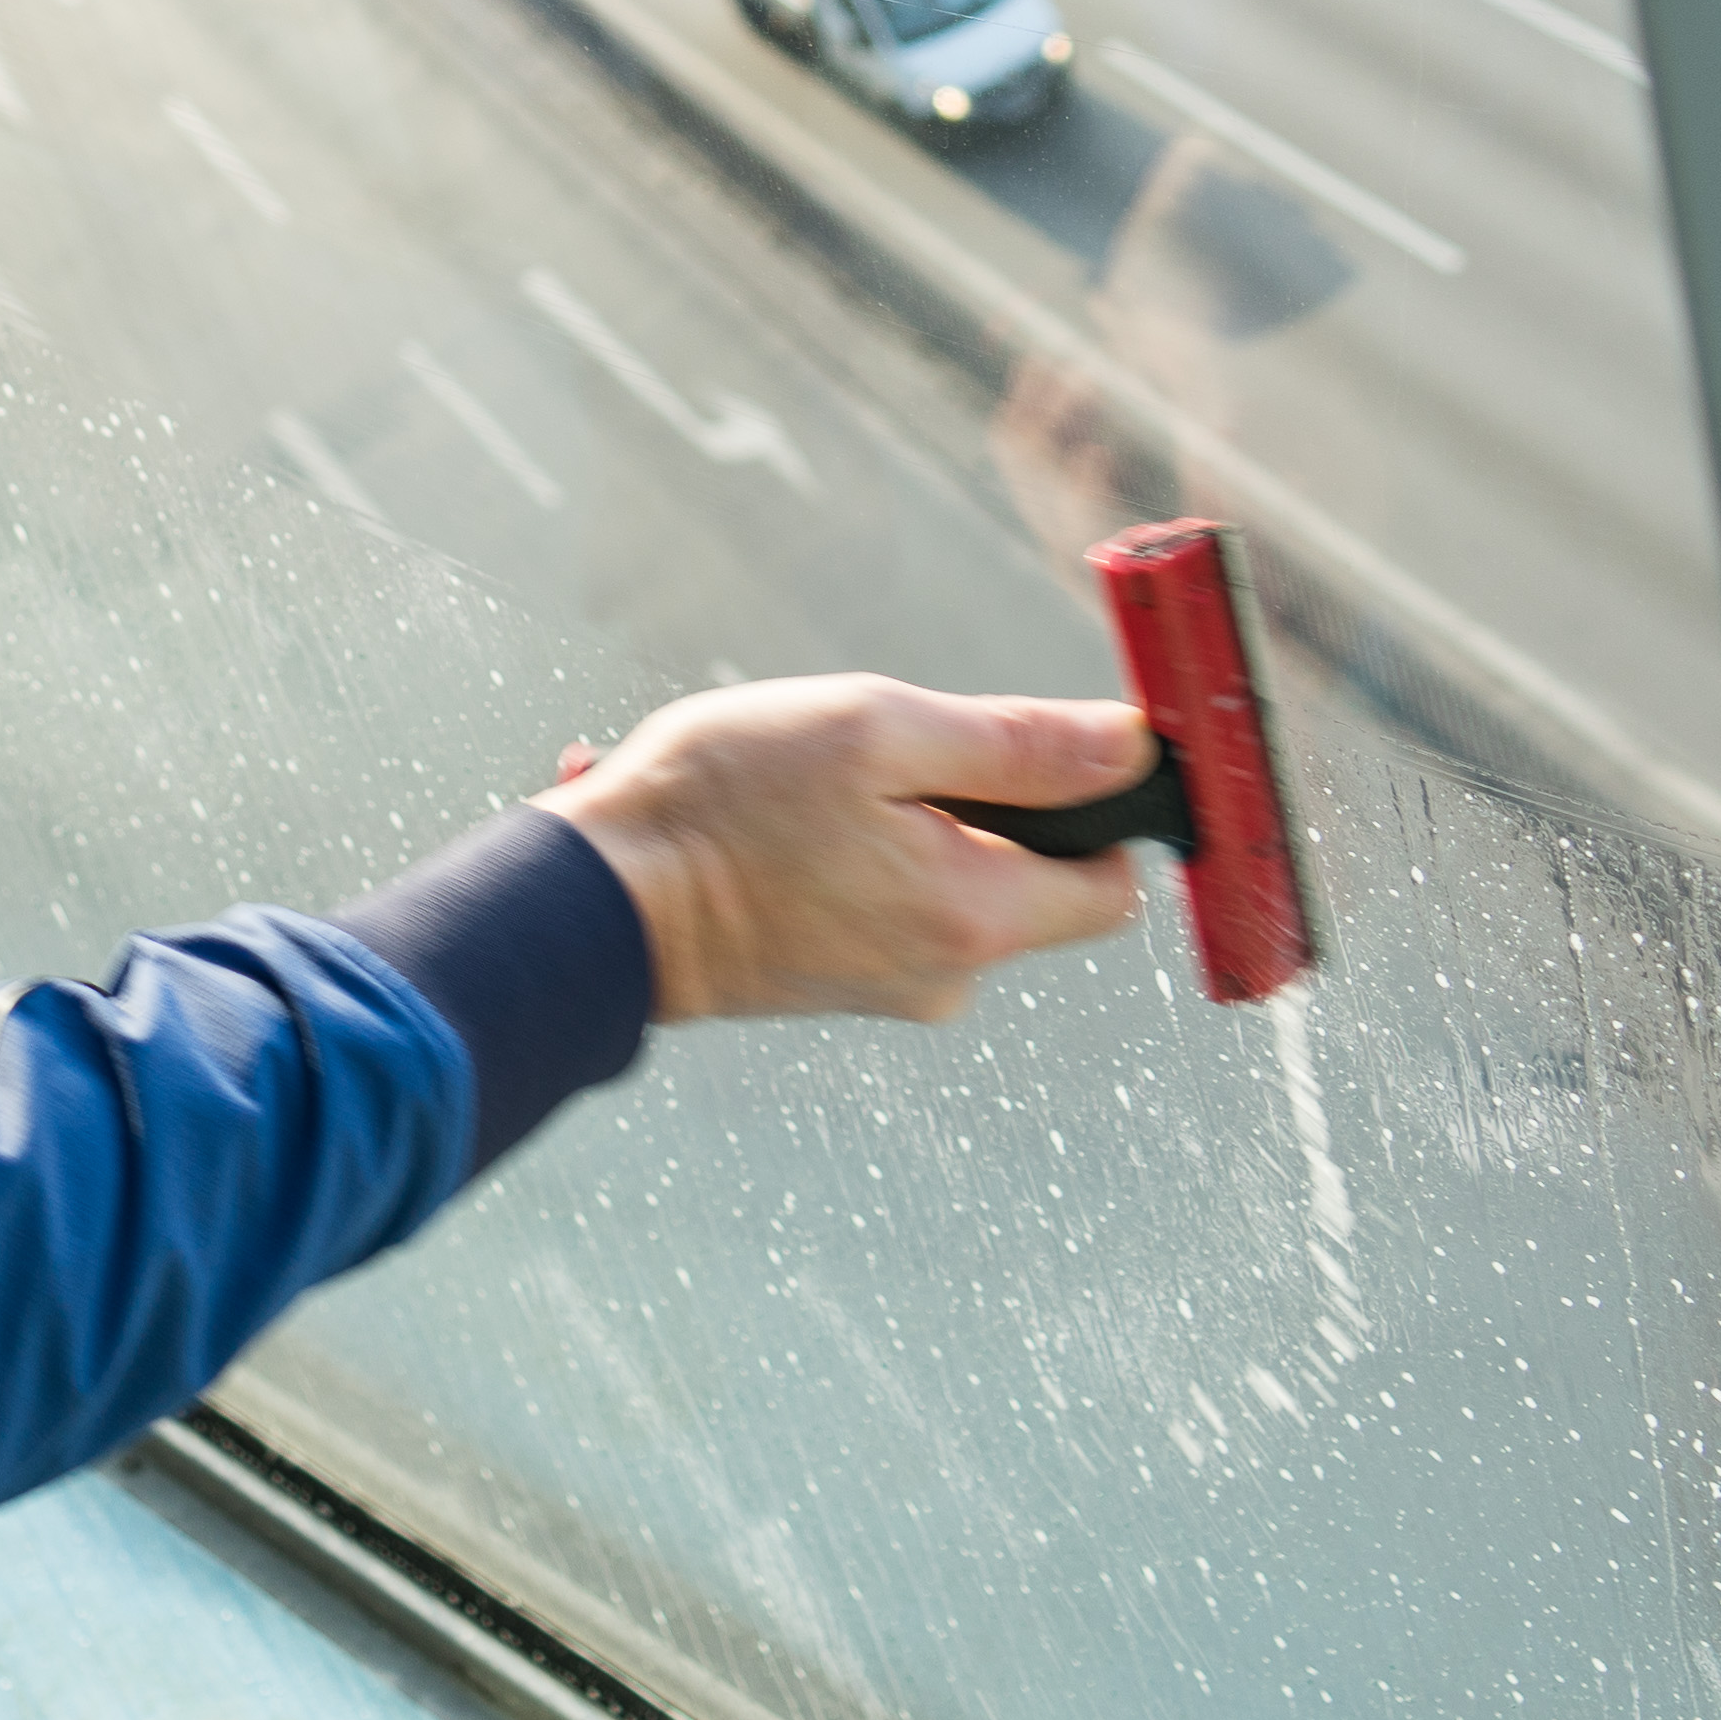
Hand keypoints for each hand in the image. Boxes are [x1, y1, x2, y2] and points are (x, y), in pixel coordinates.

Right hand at [541, 677, 1157, 1023]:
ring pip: (941, 878)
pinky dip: (838, 852)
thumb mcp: (876, 733)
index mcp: (976, 916)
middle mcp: (944, 974)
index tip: (1029, 748)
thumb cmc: (721, 808)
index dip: (1095, 808)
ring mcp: (883, 986)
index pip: (1112, 885)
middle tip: (870, 754)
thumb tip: (1132, 748)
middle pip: (1024, 875)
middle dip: (968, 799)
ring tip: (792, 785)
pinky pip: (876, 899)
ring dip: (890, 818)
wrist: (587, 908)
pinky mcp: (829, 981)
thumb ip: (1016, 745)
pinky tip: (762, 819)